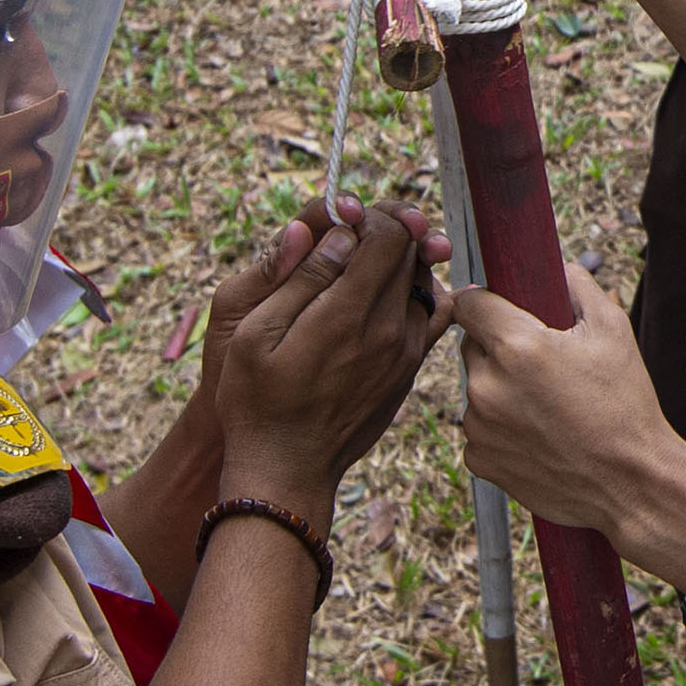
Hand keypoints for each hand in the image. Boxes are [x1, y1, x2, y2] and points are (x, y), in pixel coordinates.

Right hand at [204, 196, 451, 508]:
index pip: (388, 235)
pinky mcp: (410, 370)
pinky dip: (415, 294)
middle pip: (410, 251)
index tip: (339, 217)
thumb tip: (336, 234)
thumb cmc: (256, 402)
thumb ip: (298, 280)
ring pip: (424, 280)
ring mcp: (406, 352)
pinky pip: (431, 315)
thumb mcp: (254, 335)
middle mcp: (389, 330)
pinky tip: (385, 296)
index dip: (366, 215)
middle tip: (350, 232)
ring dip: (399, 262)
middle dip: (384, 229)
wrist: (287, 470)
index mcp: (348, 314)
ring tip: (363, 263)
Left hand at [455, 267, 685, 585]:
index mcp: (517, 346)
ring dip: (499, 389)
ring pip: (476, 389)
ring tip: (546, 405)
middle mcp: (487, 385)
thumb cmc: (626, 404)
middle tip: (540, 364)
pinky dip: (500, 429)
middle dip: (498, 347)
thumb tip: (560, 267)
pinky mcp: (480, 460)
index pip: (469, 303)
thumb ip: (579, 287)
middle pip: (472, 345)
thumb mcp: (614, 331)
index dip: (486, 302)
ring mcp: (479, 427)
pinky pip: (479, 430)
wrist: (632, 482)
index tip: (502, 309)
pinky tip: (538, 435)